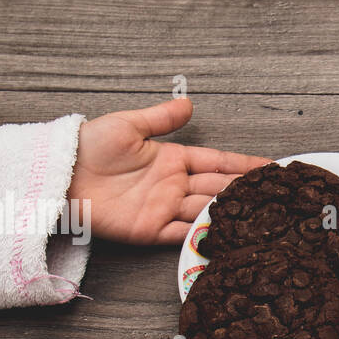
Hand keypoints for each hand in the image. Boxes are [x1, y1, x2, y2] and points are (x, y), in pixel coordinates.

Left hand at [66, 98, 268, 244]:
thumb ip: (160, 118)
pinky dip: (203, 235)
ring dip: (231, 214)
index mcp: (172, 159)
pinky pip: (182, 234)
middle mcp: (173, 186)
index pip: (217, 162)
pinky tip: (226, 234)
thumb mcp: (128, 124)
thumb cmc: (89, 146)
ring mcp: (163, 209)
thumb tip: (188, 104)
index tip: (271, 167)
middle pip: (218, 188)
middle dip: (247, 191)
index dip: (244, 165)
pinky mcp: (149, 231)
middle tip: (278, 196)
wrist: (60, 173)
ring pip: (206, 211)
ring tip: (263, 217)